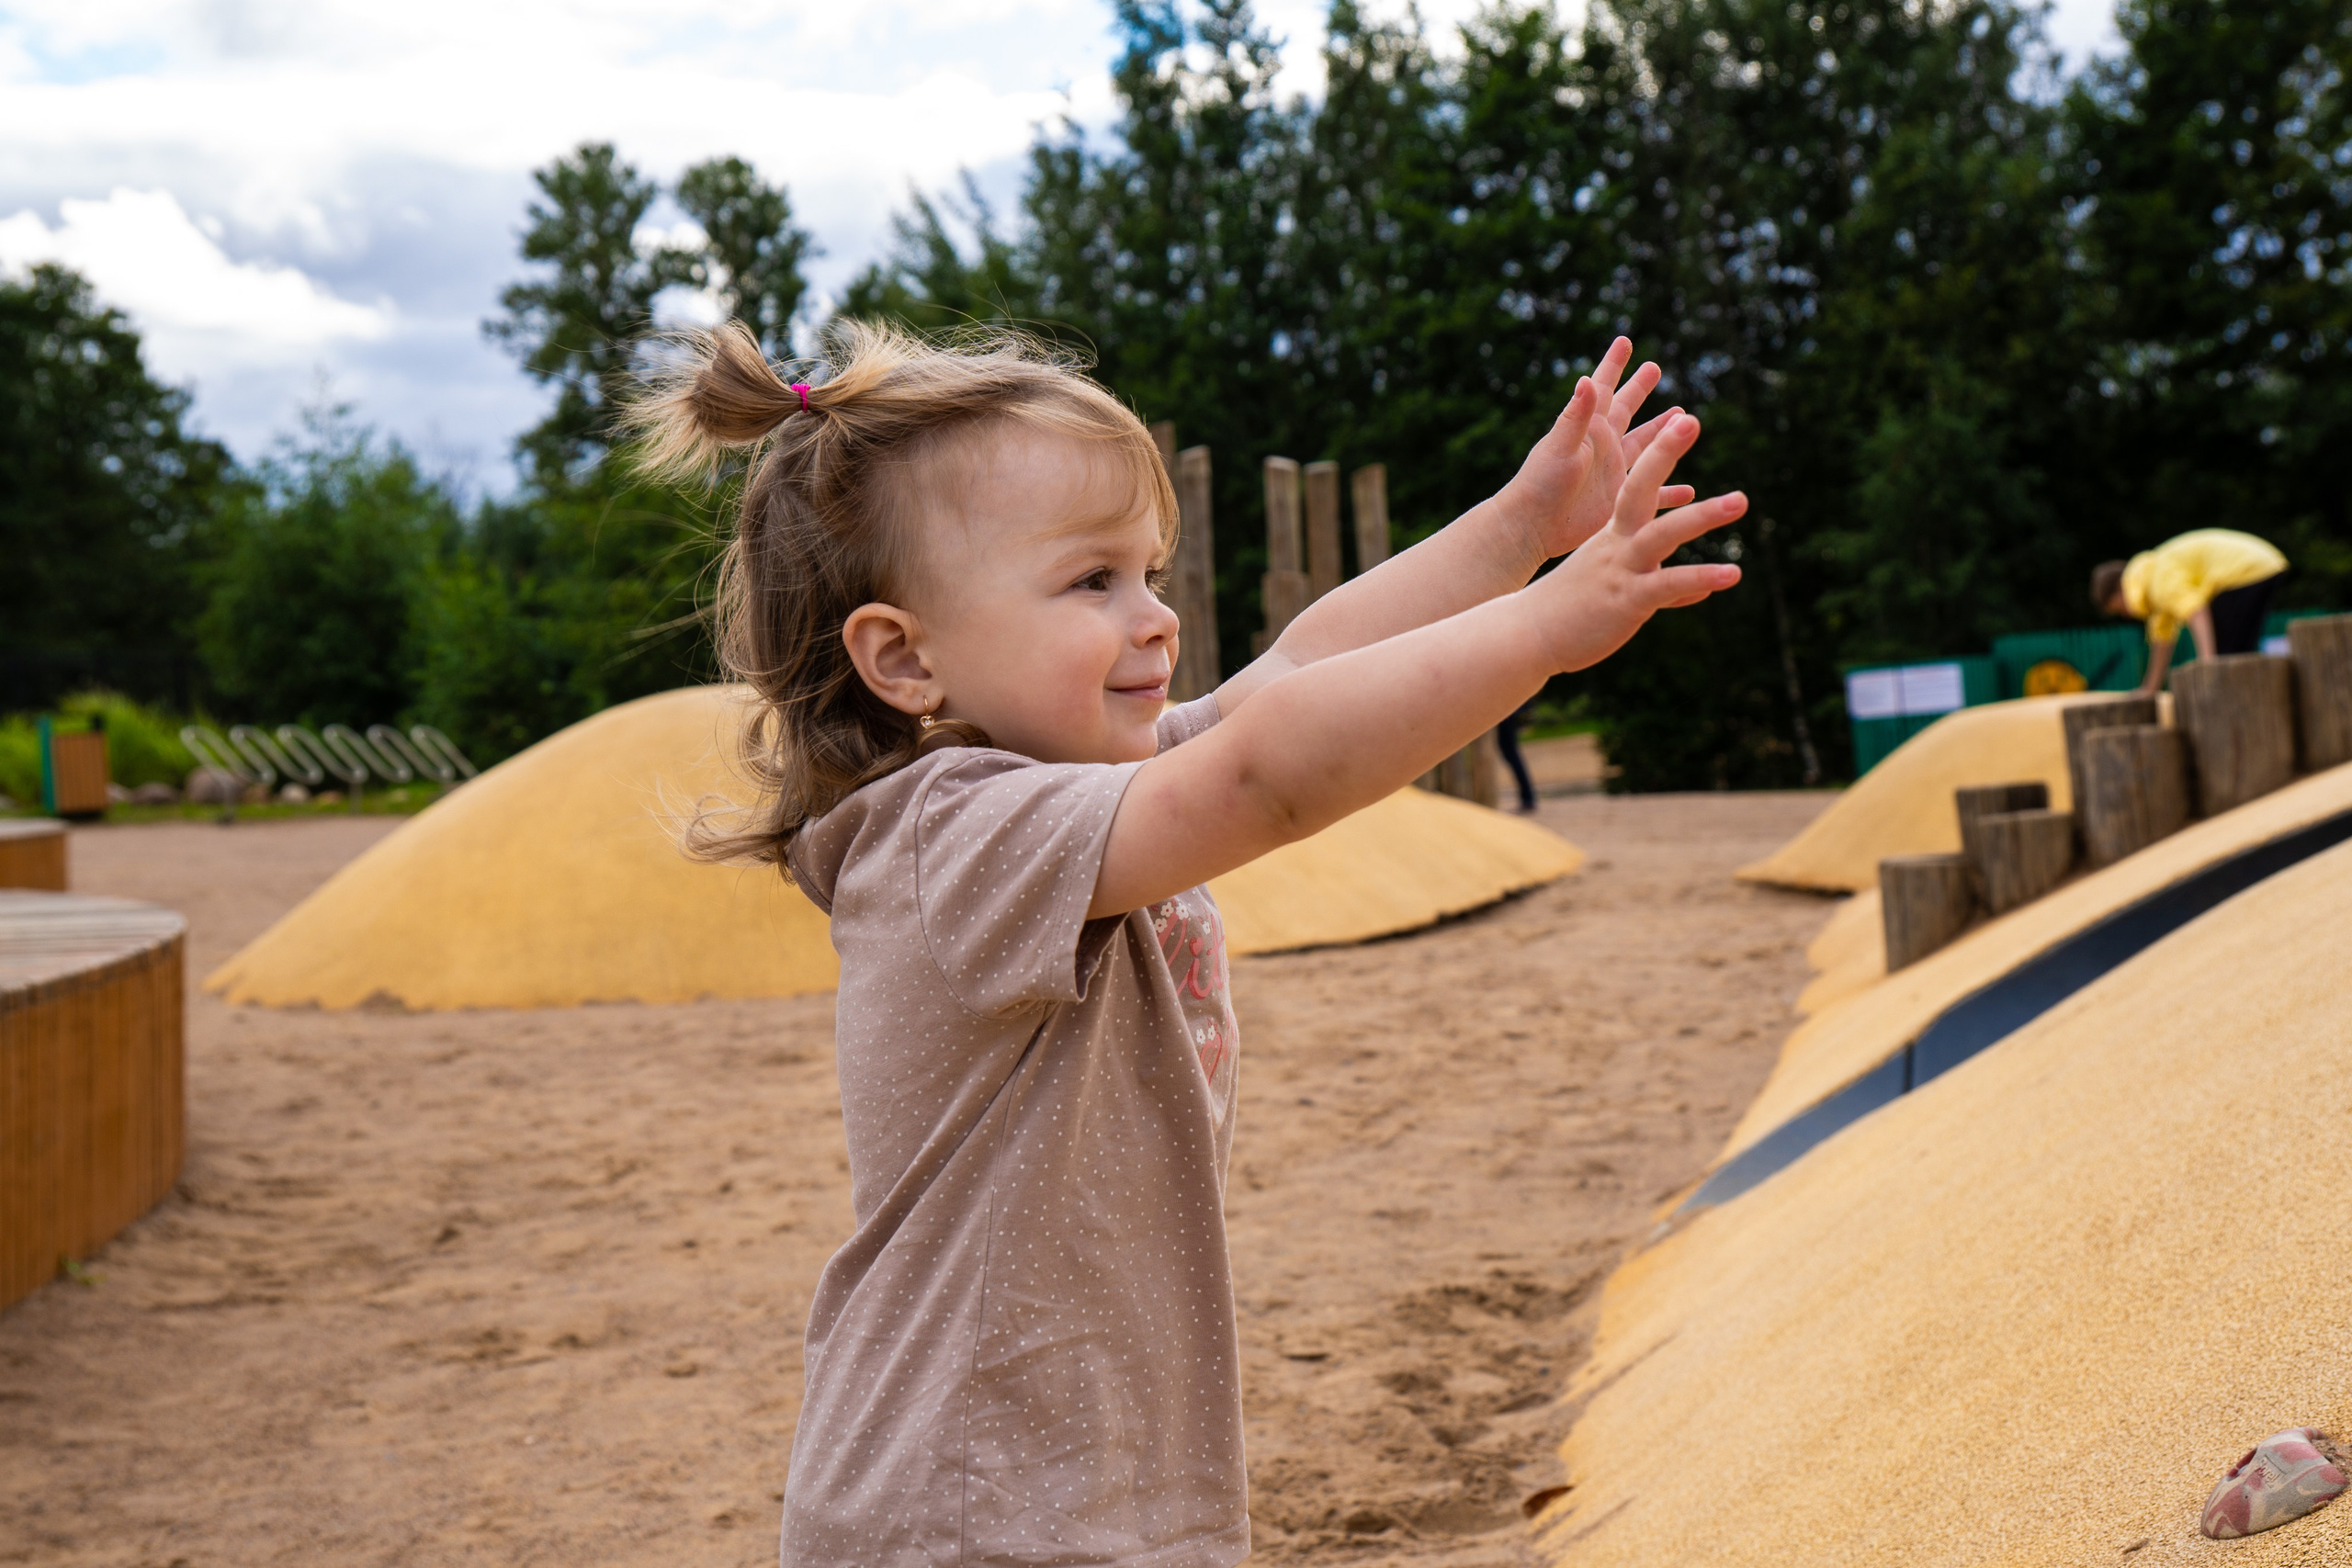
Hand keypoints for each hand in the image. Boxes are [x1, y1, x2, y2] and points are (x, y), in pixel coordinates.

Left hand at [1495, 337, 1691, 562]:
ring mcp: (1611, 472)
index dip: (1614, 364)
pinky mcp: (1617, 499)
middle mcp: (1602, 446)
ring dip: (1663, 432)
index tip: (1624, 340)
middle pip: (1627, 409)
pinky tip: (1689, 491)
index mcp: (1589, 429)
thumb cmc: (1541, 484)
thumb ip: (1576, 415)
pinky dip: (1669, 491)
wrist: (1533, 526)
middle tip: (1654, 366)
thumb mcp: (1561, 446)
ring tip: (1681, 417)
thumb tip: (1586, 379)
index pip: (1604, 388)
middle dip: (1640, 388)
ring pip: (1645, 446)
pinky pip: (1652, 492)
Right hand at [1526, 411, 1743, 671]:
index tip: (1681, 421)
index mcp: (1612, 534)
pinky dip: (1700, 578)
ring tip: (1741, 500)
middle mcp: (1616, 543)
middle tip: (1691, 421)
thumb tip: (1695, 591)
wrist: (1528, 636)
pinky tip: (1732, 574)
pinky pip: (1669, 584)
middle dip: (1664, 452)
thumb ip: (1660, 582)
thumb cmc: (1568, 610)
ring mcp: (1620, 569)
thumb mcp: (1614, 586)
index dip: (1658, 451)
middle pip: (1639, 488)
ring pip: (1662, 534)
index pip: (1636, 483)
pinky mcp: (1627, 599)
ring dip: (1702, 516)